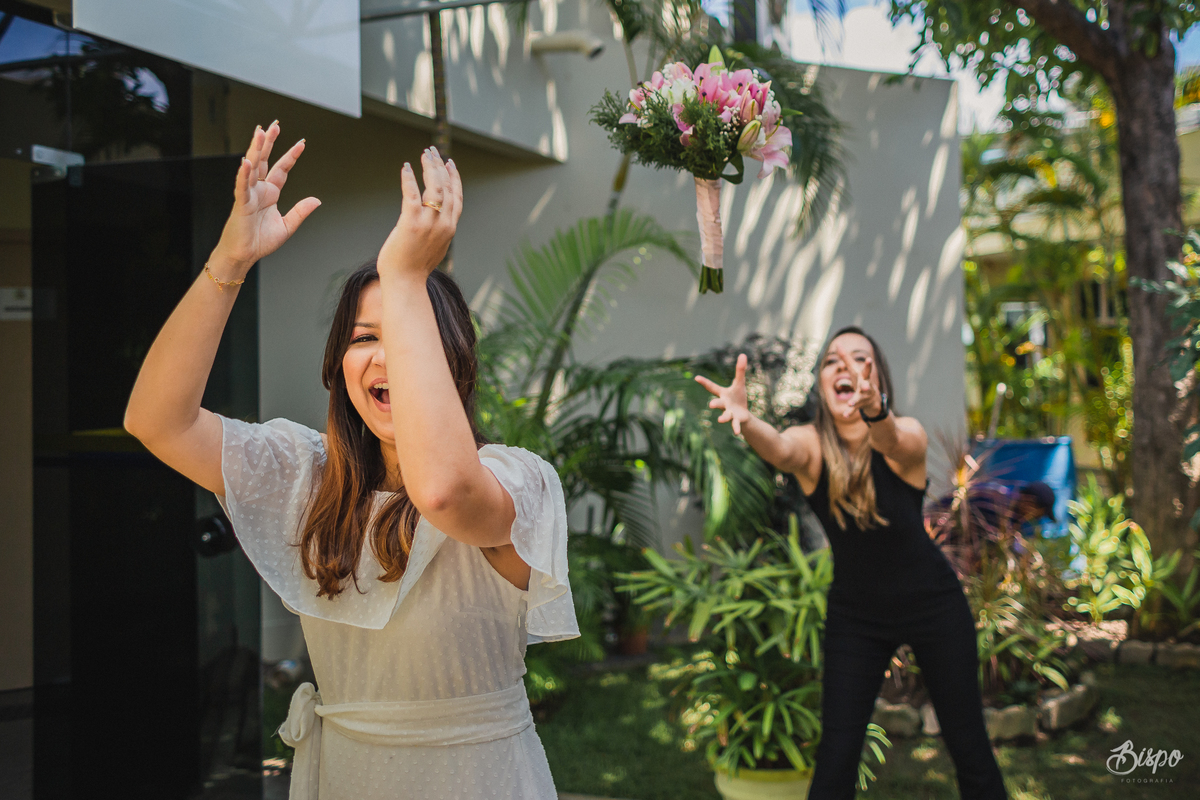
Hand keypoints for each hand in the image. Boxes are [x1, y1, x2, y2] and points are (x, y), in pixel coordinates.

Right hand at [210, 122, 320, 274]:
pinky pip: (242, 186)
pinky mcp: (240, 203)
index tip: (301, 143)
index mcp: (270, 193)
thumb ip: (300, 212)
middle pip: (265, 160)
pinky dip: (244, 174)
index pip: (281, 169)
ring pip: (252, 167)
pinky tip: (246, 161)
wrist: (244, 255)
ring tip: (260, 132)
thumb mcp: (287, 226)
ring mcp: (248, 194)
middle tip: (274, 125)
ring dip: (256, 149)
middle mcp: (258, 190)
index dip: (290, 156)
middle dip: (269, 142)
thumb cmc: (260, 241)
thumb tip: (317, 200)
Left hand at [377, 147, 463, 278]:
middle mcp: (443, 224)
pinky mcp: (411, 223)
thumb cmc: (414, 268)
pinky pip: (412, 194)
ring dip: (429, 168)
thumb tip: (432, 221)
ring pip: (434, 188)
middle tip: (432, 151)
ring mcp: (428, 223)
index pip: (457, 197)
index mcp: (450, 228)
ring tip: (423, 155)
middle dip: (440, 166)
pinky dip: (409, 179)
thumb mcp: (434, 247)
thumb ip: (437, 232)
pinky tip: (406, 167)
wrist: (405, 282)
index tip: (448, 163)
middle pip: (447, 188)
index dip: (454, 178)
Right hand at [695, 353, 751, 435]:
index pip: (712, 388)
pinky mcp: (736, 420)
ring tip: (720, 420)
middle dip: (715, 404)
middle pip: (718, 403)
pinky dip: (736, 428)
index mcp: (723, 394)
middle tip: (711, 405)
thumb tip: (743, 354)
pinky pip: (735, 424)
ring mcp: (729, 413)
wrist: (742, 414)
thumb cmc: (738, 398)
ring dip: (723, 417)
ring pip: (725, 415)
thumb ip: (740, 370)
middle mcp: (724, 404)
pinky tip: (737, 433)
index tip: (696, 378)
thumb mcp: (739, 383)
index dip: (705, 383)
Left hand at [835, 341, 878, 418]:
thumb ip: (846, 358)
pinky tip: (844, 415)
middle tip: (865, 386)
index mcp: (863, 377)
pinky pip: (854, 409)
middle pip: (866, 386)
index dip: (867, 365)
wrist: (873, 401)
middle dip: (866, 386)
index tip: (869, 359)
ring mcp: (864, 397)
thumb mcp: (853, 370)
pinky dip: (849, 412)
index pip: (866, 370)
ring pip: (859, 399)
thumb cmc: (861, 381)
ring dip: (855, 401)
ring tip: (850, 403)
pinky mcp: (860, 405)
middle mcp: (866, 387)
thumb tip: (838, 344)